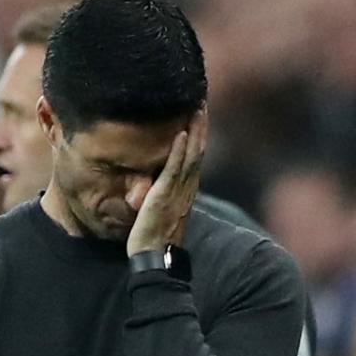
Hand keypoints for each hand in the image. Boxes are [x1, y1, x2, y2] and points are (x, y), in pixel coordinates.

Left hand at [126, 108, 206, 255]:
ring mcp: (177, 191)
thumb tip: (157, 178)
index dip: (199, 131)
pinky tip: (181, 133)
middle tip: (202, 97)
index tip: (199, 109)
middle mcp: (186, 187)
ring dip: (195, 130)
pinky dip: (178, 151)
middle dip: (201, 123)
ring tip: (196, 106)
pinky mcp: (164, 196)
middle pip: (198, 149)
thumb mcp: (162, 209)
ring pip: (191, 155)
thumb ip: (163, 191)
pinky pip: (173, 170)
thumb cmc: (154, 236)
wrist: (154, 258)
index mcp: (186, 189)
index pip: (196, 154)